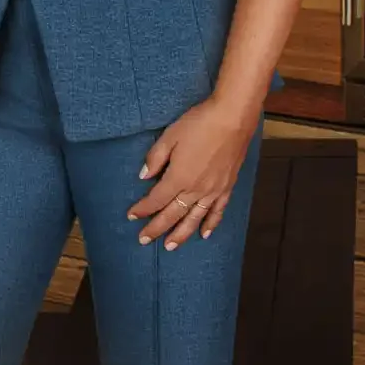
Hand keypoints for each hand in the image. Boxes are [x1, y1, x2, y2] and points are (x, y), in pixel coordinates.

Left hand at [127, 96, 259, 249]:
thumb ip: (155, 158)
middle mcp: (195, 190)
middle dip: (156, 228)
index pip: (156, 200)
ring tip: (170, 247)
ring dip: (181, 234)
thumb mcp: (169, 137)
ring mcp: (213, 191)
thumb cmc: (199, 124)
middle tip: (143, 240)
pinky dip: (210, 224)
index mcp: (178, 178)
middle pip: (172, 214)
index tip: (131, 216)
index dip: (142, 209)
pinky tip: (204, 234)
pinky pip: (218, 211)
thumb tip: (143, 176)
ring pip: (194, 219)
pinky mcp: (227, 187)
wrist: (233, 118)